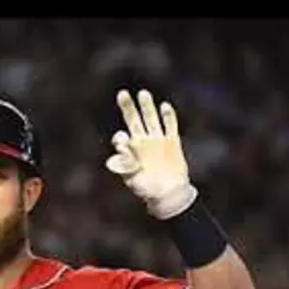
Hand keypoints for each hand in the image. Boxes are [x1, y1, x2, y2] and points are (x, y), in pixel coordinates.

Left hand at [105, 89, 197, 219]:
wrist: (168, 194)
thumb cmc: (148, 189)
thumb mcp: (133, 179)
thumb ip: (125, 166)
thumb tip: (116, 155)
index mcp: (130, 152)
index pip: (122, 137)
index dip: (120, 137)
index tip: (122, 142)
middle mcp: (142, 142)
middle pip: (134, 121)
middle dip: (127, 108)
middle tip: (122, 94)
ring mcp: (157, 140)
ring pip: (151, 119)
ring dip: (147, 107)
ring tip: (142, 93)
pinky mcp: (172, 142)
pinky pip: (170, 125)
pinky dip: (168, 116)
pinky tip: (164, 106)